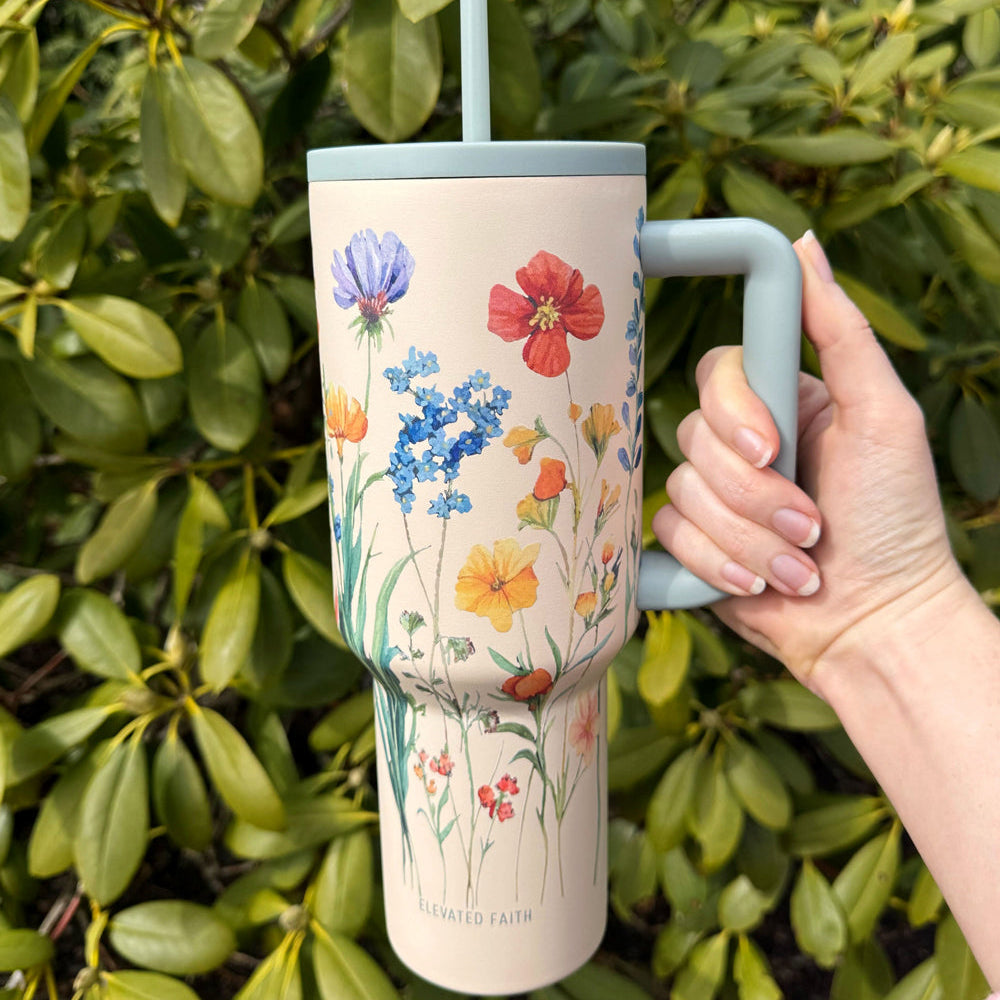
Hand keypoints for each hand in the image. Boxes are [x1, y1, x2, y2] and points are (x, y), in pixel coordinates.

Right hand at [652, 231, 964, 693]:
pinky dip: (719, 565)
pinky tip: (762, 585)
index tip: (773, 448)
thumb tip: (801, 246)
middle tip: (811, 523)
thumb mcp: (883, 414)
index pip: (716, 373)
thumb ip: (839, 332)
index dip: (734, 411)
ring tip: (799, 566)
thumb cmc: (896, 518)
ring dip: (748, 538)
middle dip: (754, 493)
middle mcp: (741, 446)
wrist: (877, 621)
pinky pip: (670, 536)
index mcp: (780, 404)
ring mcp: (714, 498)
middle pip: (693, 436)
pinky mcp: (693, 546)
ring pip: (682, 492)